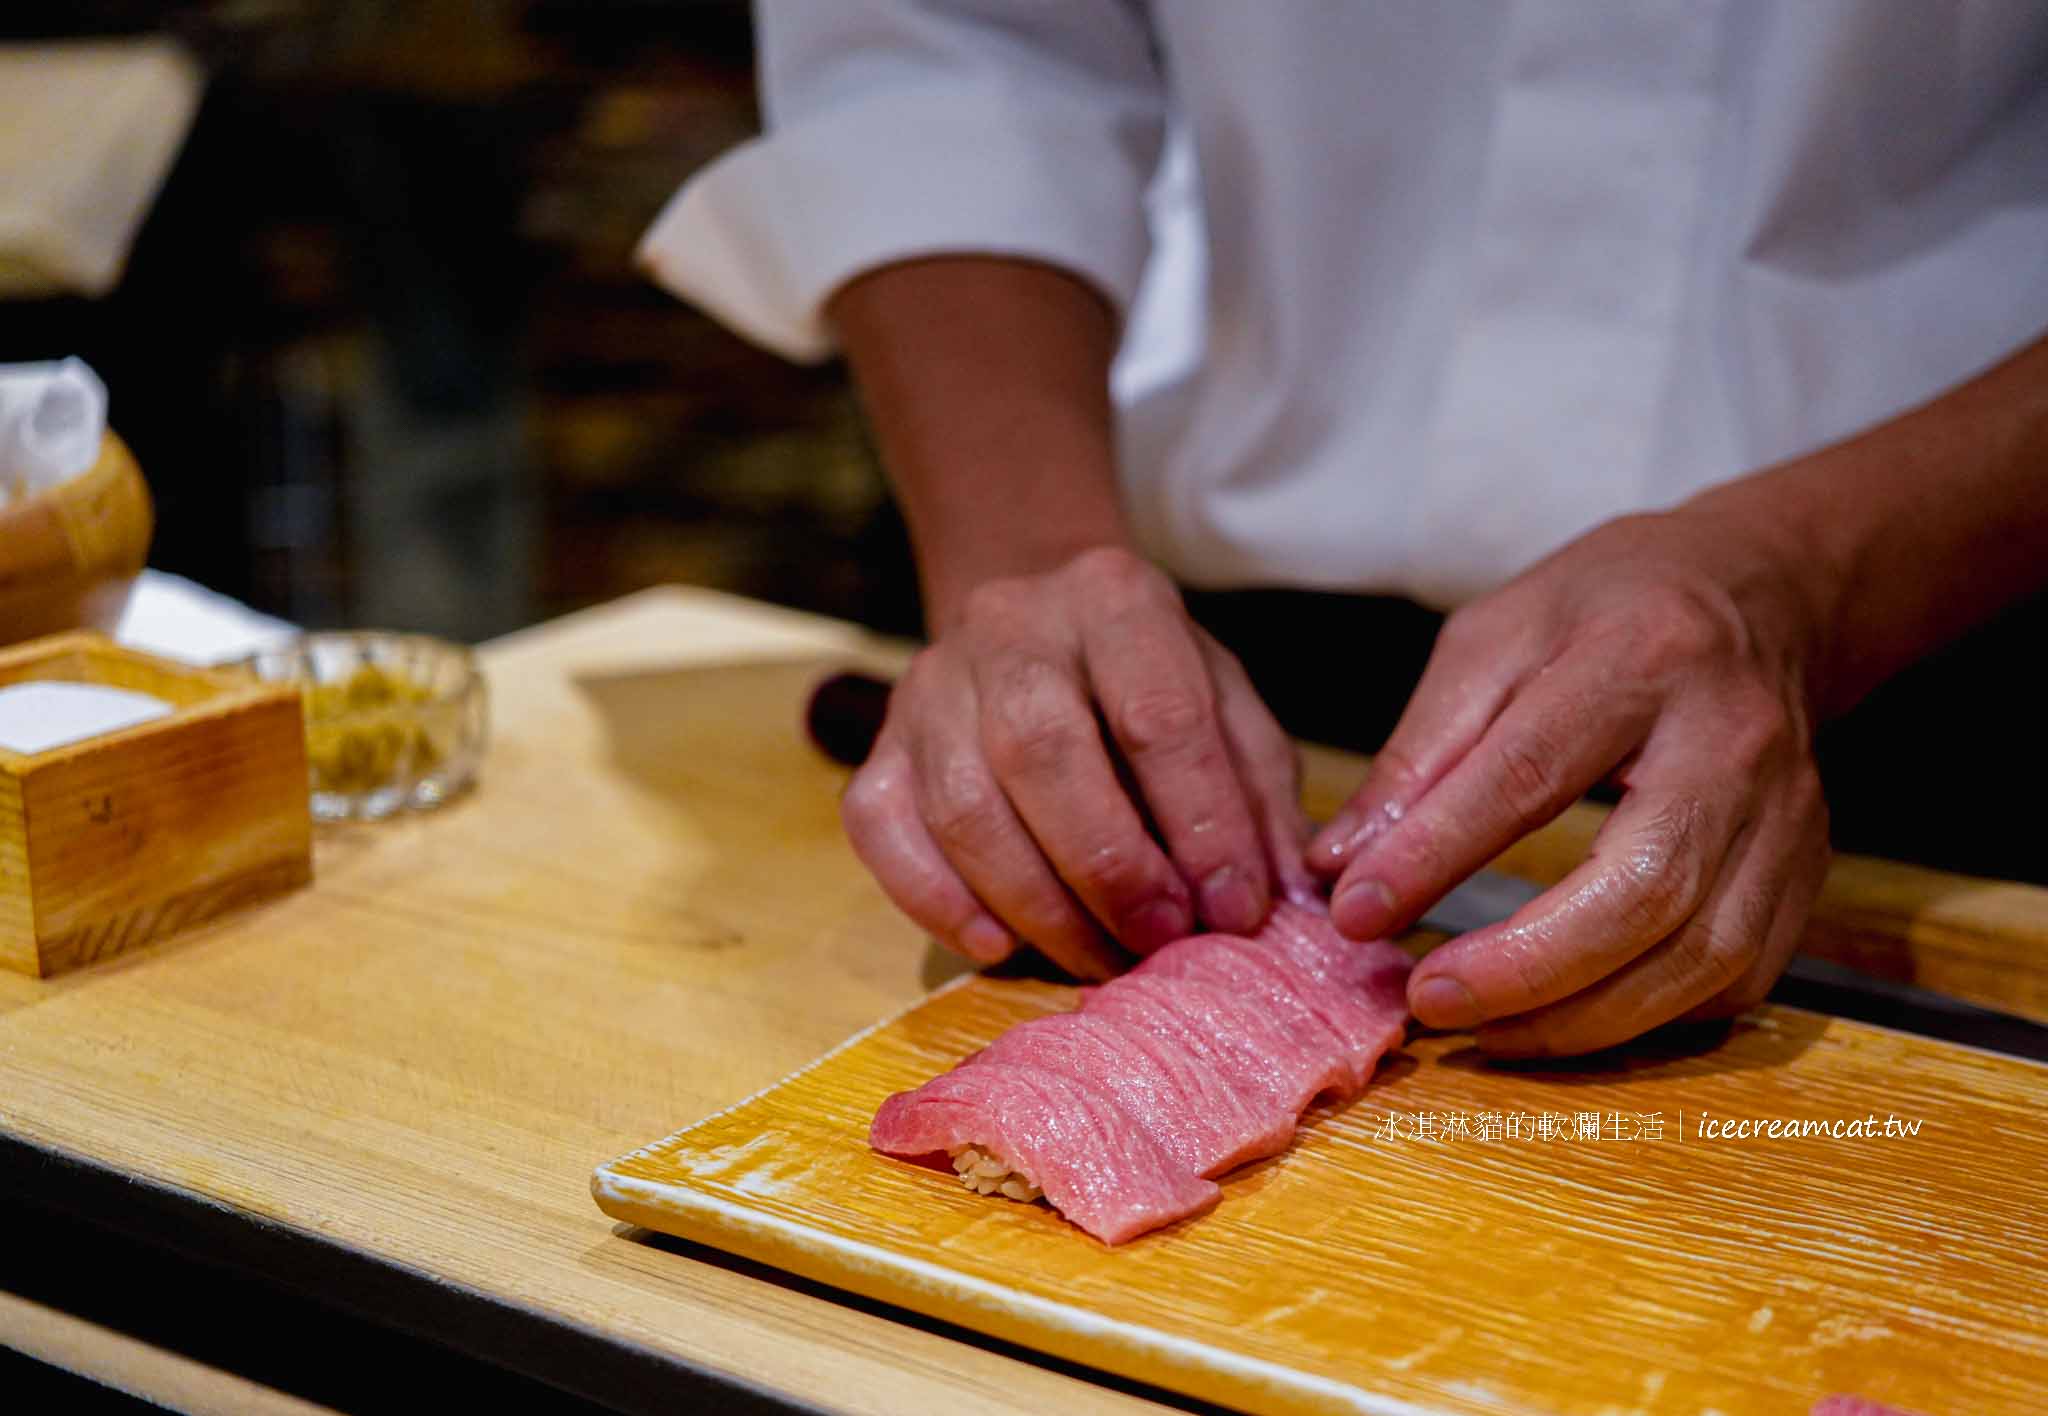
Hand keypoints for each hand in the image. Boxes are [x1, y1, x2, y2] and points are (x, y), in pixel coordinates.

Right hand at [841, 546, 1314, 977]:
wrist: (1035, 628)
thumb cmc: (1146, 683)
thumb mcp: (1224, 705)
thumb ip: (1256, 794)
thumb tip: (1280, 899)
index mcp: (1113, 598)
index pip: (1157, 714)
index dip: (1201, 824)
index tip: (1235, 910)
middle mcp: (1009, 627)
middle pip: (1042, 751)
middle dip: (1109, 867)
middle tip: (1160, 941)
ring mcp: (930, 686)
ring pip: (963, 804)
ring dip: (1038, 904)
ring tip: (1101, 957)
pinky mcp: (880, 747)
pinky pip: (883, 831)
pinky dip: (939, 902)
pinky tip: (1001, 944)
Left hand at [1308, 508, 1833, 1054]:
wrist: (1762, 593)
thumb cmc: (1610, 612)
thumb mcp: (1495, 639)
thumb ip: (1419, 753)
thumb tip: (1340, 866)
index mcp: (1641, 659)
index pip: (1530, 774)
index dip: (1435, 855)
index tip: (1356, 913)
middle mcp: (1733, 743)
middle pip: (1644, 888)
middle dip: (1525, 968)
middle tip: (1427, 1001)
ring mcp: (1786, 817)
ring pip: (1701, 955)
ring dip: (1580, 1017)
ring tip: (1479, 1028)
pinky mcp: (1806, 874)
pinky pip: (1734, 980)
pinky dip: (1644, 1019)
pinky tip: (1564, 1017)